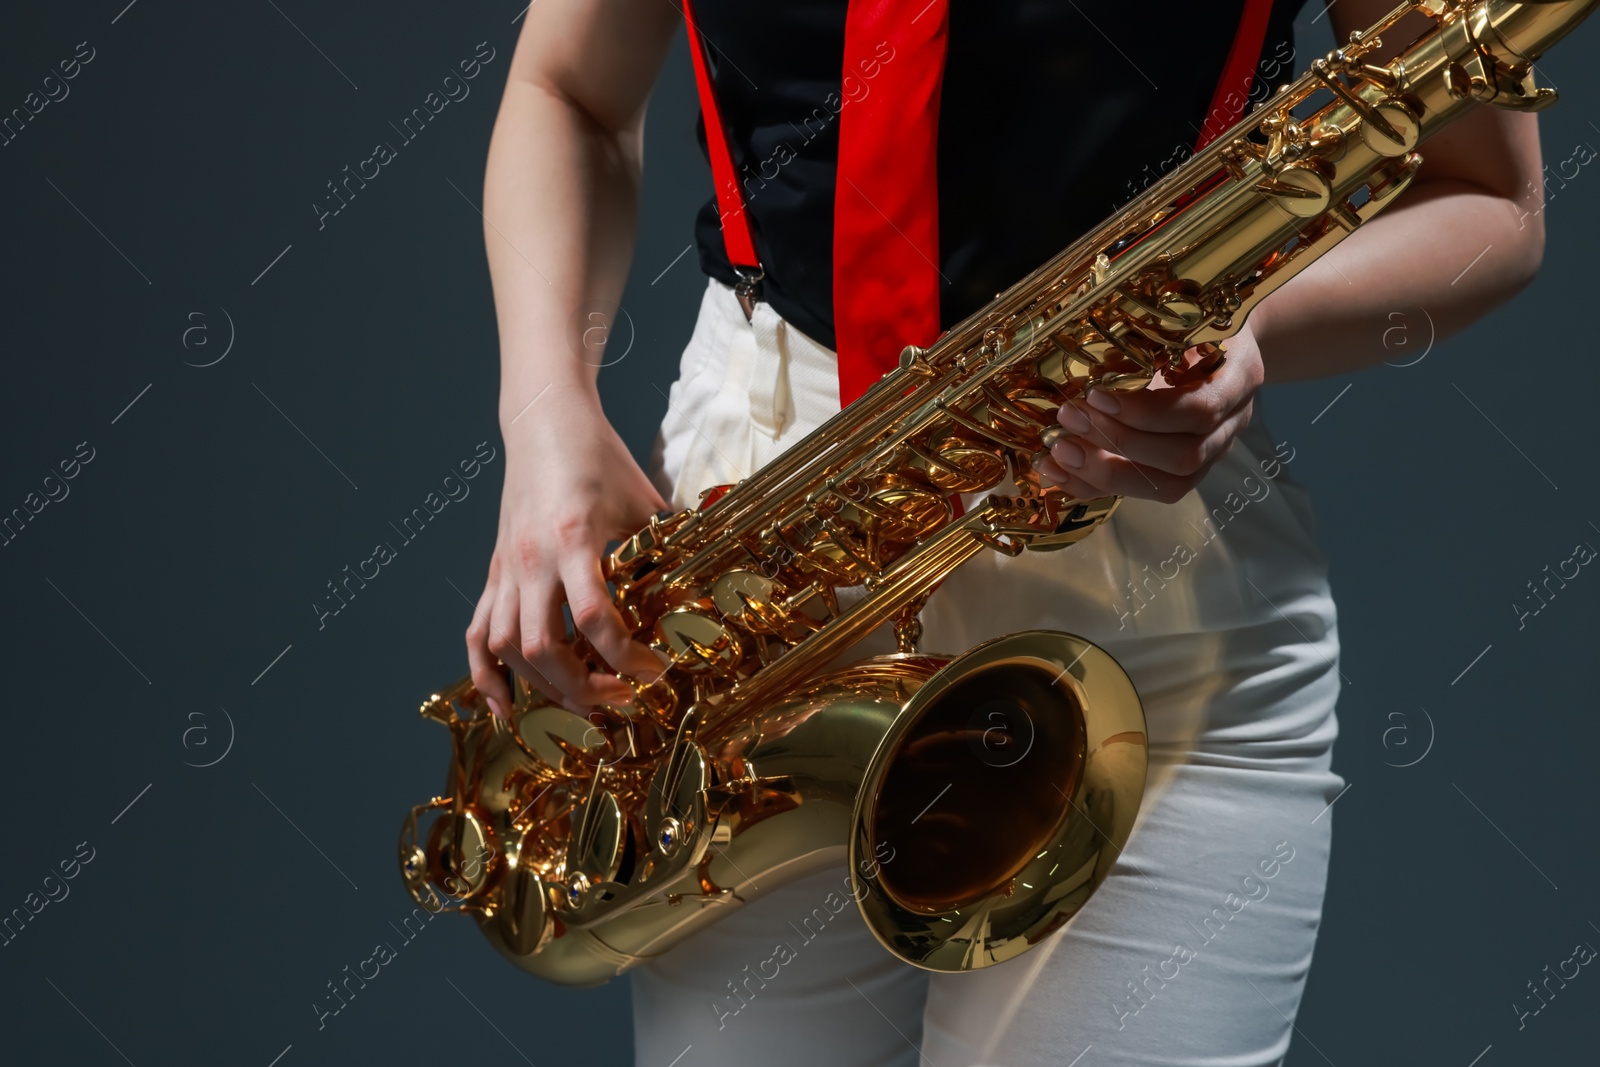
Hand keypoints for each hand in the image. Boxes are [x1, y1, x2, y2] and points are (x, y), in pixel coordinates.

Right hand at [465, 385, 668, 719]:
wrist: (544, 421)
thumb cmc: (598, 458)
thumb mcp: (642, 500)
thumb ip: (667, 546)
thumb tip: (709, 584)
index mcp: (572, 539)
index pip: (592, 618)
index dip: (624, 656)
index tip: (653, 670)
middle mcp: (531, 560)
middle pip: (543, 647)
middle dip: (583, 687)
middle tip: (621, 697)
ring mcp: (505, 569)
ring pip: (506, 648)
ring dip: (544, 687)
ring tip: (585, 702)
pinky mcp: (493, 573)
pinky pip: (476, 634)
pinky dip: (487, 677)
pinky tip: (507, 707)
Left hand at [1032, 323, 1265, 503]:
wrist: (1222, 344)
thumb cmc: (1197, 324)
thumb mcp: (1184, 319)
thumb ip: (1153, 338)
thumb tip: (1089, 359)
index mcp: (1238, 379)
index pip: (1200, 410)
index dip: (1145, 411)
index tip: (1094, 393)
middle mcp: (1230, 425)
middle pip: (1184, 457)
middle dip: (1118, 442)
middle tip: (1068, 417)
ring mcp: (1210, 454)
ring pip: (1167, 486)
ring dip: (1104, 472)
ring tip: (1058, 450)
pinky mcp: (1182, 472)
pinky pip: (1142, 492)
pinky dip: (1095, 486)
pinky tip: (1056, 471)